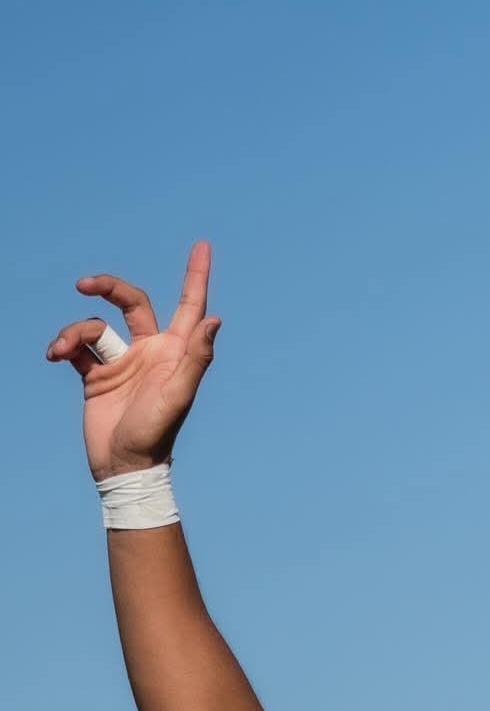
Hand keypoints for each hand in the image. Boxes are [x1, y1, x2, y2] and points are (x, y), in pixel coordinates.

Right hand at [46, 242, 220, 480]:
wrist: (123, 465)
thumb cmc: (157, 433)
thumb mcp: (179, 395)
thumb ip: (196, 357)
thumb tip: (214, 319)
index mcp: (175, 351)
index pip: (189, 304)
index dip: (196, 275)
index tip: (203, 245)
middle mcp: (150, 351)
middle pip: (130, 302)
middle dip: (108, 287)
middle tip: (85, 284)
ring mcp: (123, 361)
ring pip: (95, 326)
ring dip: (74, 332)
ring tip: (62, 351)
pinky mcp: (97, 374)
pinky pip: (77, 347)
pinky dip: (64, 346)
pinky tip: (55, 356)